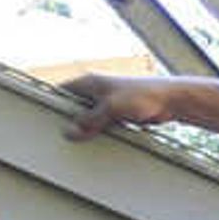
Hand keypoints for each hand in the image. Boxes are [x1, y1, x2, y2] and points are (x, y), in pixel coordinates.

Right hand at [60, 73, 175, 140]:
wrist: (170, 100)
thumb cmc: (144, 94)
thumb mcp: (110, 108)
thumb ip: (89, 121)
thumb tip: (71, 131)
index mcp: (89, 82)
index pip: (61, 91)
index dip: (52, 104)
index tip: (48, 119)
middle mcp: (96, 90)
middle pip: (74, 107)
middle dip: (71, 120)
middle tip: (67, 134)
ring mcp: (106, 102)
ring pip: (88, 117)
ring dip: (88, 128)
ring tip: (85, 137)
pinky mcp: (116, 113)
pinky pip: (102, 124)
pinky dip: (101, 131)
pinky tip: (101, 138)